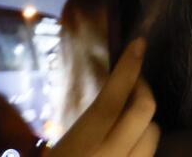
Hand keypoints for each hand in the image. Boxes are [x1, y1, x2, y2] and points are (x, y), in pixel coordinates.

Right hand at [49, 39, 159, 156]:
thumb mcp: (39, 152)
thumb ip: (43, 130)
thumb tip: (37, 103)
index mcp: (81, 145)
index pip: (111, 101)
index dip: (127, 69)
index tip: (138, 44)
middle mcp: (110, 156)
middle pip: (144, 111)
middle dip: (143, 88)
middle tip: (131, 81)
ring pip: (154, 133)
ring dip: (145, 118)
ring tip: (126, 114)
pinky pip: (149, 153)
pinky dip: (143, 141)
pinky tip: (127, 140)